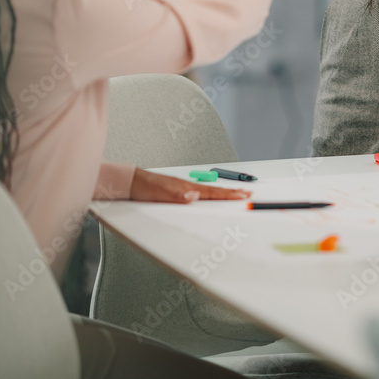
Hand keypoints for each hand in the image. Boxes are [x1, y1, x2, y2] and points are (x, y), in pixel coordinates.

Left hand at [130, 169, 250, 202]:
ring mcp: (182, 187)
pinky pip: (199, 192)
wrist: (130, 182)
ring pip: (207, 190)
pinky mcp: (177, 190)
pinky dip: (210, 193)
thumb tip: (194, 196)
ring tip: (235, 193)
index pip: (212, 192)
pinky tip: (210, 196)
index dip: (228, 194)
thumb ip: (177, 195)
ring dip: (222, 192)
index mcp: (186, 187)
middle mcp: (186, 186)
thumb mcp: (158, 194)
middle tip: (248, 192)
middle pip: (214, 190)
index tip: (243, 194)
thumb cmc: (143, 187)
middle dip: (232, 192)